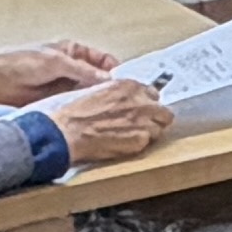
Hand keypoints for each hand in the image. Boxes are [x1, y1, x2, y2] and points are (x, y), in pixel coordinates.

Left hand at [0, 40, 119, 109]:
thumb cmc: (18, 62)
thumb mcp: (56, 62)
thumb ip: (83, 71)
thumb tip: (107, 79)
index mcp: (72, 50)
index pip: (102, 60)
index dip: (114, 70)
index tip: (125, 84)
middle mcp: (70, 67)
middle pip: (97, 77)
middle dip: (107, 87)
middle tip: (120, 100)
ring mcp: (63, 84)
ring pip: (87, 92)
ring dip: (95, 99)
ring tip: (108, 109)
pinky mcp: (55, 100)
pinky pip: (74, 103)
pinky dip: (82, 108)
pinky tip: (90, 114)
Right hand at [35, 78, 172, 162]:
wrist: (67, 131)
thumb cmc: (75, 112)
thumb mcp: (98, 91)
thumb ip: (119, 94)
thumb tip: (128, 100)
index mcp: (129, 86)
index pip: (153, 93)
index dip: (147, 103)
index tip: (142, 110)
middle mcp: (140, 101)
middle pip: (163, 112)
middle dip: (155, 119)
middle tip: (142, 126)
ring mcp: (143, 120)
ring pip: (159, 128)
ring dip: (148, 133)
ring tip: (130, 136)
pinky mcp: (140, 139)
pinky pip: (148, 143)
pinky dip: (139, 145)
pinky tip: (124, 144)